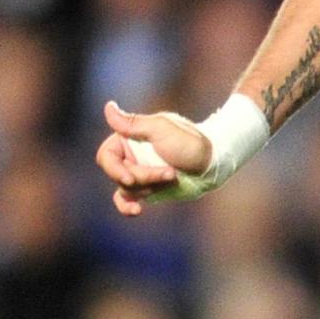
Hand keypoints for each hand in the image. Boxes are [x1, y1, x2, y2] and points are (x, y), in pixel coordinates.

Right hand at [95, 99, 212, 216]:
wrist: (212, 160)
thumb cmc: (190, 141)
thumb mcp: (162, 128)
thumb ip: (133, 123)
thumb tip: (108, 107)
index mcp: (128, 138)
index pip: (107, 156)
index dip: (114, 170)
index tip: (129, 178)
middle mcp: (130, 156)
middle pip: (118, 175)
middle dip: (142, 177)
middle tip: (168, 173)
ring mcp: (138, 173)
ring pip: (127, 189)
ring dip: (148, 187)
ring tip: (172, 177)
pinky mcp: (148, 188)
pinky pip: (129, 199)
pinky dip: (128, 206)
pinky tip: (136, 211)